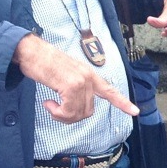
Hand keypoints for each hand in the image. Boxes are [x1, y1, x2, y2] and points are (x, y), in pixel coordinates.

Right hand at [12, 33, 138, 122]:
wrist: (31, 51)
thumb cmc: (44, 63)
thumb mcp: (66, 74)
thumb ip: (75, 88)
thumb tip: (76, 107)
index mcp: (89, 75)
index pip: (109, 90)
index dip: (122, 102)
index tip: (135, 112)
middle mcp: (88, 78)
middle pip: (88, 112)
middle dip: (71, 116)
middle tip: (56, 110)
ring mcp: (81, 81)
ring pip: (77, 114)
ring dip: (62, 116)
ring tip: (51, 105)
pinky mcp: (70, 86)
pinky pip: (68, 111)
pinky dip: (57, 113)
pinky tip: (48, 103)